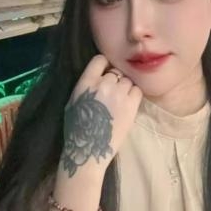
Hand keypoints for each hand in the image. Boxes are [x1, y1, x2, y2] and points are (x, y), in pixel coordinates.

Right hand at [60, 55, 141, 177]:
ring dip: (125, 88)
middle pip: (115, 71)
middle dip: (114, 80)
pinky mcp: (132, 105)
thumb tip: (99, 75)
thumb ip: (87, 85)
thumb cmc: (76, 129)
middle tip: (112, 93)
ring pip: (127, 81)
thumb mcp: (73, 101)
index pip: (100, 60)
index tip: (104, 74)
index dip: (104, 66)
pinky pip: (137, 90)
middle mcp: (104, 84)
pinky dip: (133, 95)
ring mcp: (119, 94)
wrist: (90, 150)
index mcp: (86, 83)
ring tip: (120, 101)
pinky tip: (127, 104)